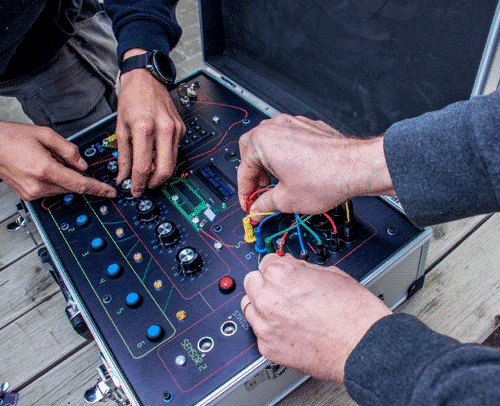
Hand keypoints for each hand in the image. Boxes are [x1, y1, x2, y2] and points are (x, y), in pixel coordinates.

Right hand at [0, 122, 116, 199]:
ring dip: (64, 176)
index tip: (110, 192)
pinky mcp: (29, 195)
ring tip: (46, 159)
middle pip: (72, 186)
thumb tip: (82, 164)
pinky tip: (41, 167)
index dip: (98, 188)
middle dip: (75, 173)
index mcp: (44, 169)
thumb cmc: (11, 137)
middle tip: (60, 157)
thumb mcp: (45, 135)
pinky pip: (52, 190)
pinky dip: (54, 180)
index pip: (80, 183)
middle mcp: (38, 185)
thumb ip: (69, 150)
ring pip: (63, 189)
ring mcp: (32, 192)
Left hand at [115, 49, 185, 197]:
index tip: (134, 190)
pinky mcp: (181, 130)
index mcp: (144, 128)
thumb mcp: (120, 127)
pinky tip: (155, 156)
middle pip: (165, 170)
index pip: (144, 167)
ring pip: (172, 163)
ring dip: (160, 173)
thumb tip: (123, 176)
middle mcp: (164, 129)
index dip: (139, 183)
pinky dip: (164, 159)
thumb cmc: (132, 98)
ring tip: (147, 173)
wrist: (146, 78)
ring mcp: (176, 130)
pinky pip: (175, 152)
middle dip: (154, 183)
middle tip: (144, 186)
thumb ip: (123, 156)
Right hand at [237, 114, 394, 213]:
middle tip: (260, 190)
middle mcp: (276, 127)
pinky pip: (289, 139)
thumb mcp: (286, 200)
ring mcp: (294, 123)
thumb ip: (264, 204)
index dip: (244, 192)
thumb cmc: (326, 177)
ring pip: (270, 141)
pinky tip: (294, 171)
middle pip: (251, 148)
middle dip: (253, 172)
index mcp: (262, 141)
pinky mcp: (309, 127)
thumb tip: (256, 209)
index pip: (244, 169)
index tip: (248, 203)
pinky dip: (285, 155)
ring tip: (277, 181)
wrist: (358, 167)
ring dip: (268, 161)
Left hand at [241, 253, 391, 380]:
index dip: (278, 268)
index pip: (265, 261)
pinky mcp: (268, 347)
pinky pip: (259, 333)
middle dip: (265, 283)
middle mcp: (268, 298)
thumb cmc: (354, 311)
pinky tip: (289, 330)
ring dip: (262, 306)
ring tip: (284, 311)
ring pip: (249, 307)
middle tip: (282, 291)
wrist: (364, 346)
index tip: (283, 274)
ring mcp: (266, 324)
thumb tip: (291, 266)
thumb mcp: (330, 273)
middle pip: (251, 282)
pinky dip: (270, 330)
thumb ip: (301, 268)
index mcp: (282, 274)